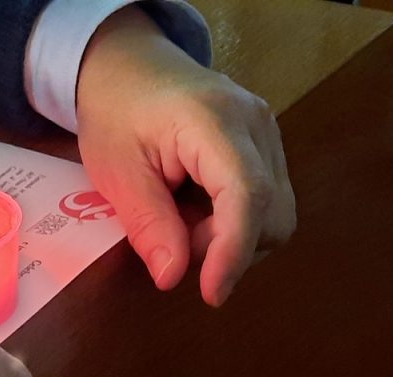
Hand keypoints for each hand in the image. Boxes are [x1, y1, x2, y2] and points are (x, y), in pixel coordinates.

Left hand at [76, 6, 295, 305]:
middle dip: (226, 247)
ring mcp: (269, 132)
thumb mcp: (116, 171)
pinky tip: (198, 208)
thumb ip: (147, 223)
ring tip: (181, 217)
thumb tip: (173, 278)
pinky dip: (234, 222)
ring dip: (230, 237)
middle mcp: (256, 123)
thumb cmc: (116, 112)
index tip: (211, 294)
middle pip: (272, 213)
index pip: (246, 194)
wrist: (130, 67)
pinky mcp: (269, 147)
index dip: (233, 251)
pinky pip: (268, 204)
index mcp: (213, 120)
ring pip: (276, 215)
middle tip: (171, 236)